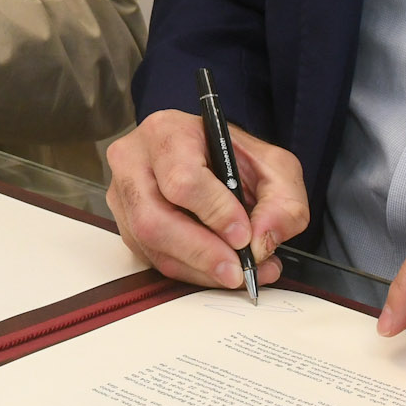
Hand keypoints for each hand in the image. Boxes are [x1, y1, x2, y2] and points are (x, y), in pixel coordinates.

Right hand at [105, 106, 307, 293]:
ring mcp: (123, 194)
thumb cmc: (234, 157)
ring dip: (197, 269)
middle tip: (237, 271)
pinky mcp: (125, 224)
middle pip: (154, 219)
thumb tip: (261, 243)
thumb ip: (283, 203)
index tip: (243, 235)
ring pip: (150, 245)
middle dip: (201, 253)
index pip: (182, 179)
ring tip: (237, 273)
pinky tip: (217, 270)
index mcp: (167, 132)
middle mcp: (133, 161)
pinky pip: (151, 259)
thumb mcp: (274, 166)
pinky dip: (188, 271)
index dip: (214, 212)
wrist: (209, 157)